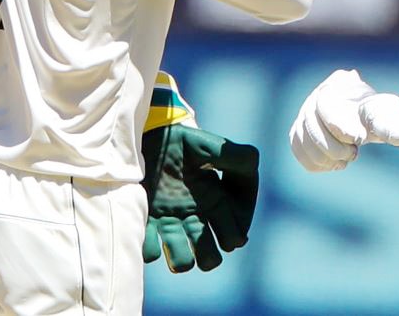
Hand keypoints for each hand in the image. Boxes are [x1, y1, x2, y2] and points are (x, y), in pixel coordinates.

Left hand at [141, 124, 259, 272]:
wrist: (154, 135)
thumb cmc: (188, 143)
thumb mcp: (217, 147)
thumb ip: (238, 157)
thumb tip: (252, 173)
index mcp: (218, 206)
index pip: (233, 236)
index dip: (232, 237)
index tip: (229, 232)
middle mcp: (195, 220)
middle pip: (208, 259)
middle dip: (208, 257)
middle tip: (201, 240)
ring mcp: (170, 224)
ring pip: (181, 262)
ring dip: (179, 257)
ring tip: (174, 237)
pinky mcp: (146, 221)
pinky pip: (149, 250)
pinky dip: (150, 248)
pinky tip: (153, 228)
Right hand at [289, 69, 398, 171]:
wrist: (370, 123)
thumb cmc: (381, 118)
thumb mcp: (390, 119)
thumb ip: (394, 125)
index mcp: (340, 83)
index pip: (327, 105)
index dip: (340, 126)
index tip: (359, 140)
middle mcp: (317, 94)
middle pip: (311, 123)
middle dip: (333, 147)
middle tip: (354, 153)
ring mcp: (305, 112)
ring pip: (302, 138)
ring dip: (325, 156)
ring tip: (346, 157)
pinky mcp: (300, 131)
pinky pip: (298, 149)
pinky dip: (316, 162)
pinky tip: (334, 163)